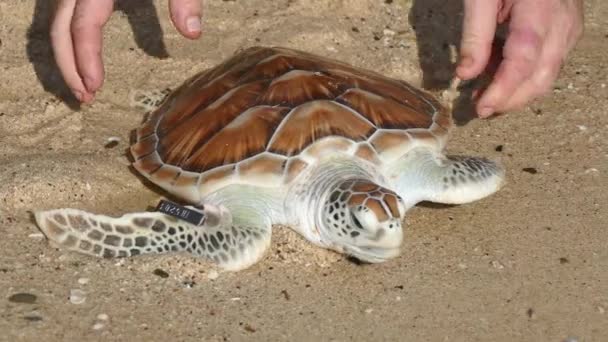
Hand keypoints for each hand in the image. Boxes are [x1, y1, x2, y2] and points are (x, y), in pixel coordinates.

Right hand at [51, 0, 202, 102]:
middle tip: (84, 99)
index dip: (84, 58)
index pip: (82, 24)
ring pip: (56, 15)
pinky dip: (74, 33)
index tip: (95, 89)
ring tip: (83, 83)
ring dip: (66, 51)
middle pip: (58, 24)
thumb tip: (192, 34)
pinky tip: (87, 51)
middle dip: (67, 63)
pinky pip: (69, 7)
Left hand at [456, 0, 583, 117]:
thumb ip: (474, 35)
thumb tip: (465, 75)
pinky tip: (500, 77)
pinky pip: (549, 62)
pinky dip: (526, 77)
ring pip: (548, 74)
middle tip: (480, 109)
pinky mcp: (567, 29)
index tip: (481, 108)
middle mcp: (562, 23)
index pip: (523, 62)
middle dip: (511, 100)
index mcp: (539, 10)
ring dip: (518, 92)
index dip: (503, 90)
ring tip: (485, 96)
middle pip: (541, 76)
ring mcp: (569, 27)